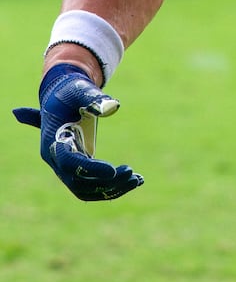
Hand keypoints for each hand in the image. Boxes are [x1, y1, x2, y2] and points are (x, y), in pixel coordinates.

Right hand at [13, 63, 143, 201]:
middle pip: (77, 182)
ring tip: (137, 179)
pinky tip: (135, 181)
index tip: (113, 170)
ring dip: (111, 189)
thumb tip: (112, 106)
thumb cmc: (71, 92)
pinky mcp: (77, 168)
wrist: (62, 95)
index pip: (70, 163)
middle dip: (106, 182)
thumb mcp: (80, 91)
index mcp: (53, 142)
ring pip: (85, 189)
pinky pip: (91, 186)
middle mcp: (55, 159)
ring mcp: (64, 166)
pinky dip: (111, 187)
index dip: (91, 169)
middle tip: (132, 173)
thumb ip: (93, 99)